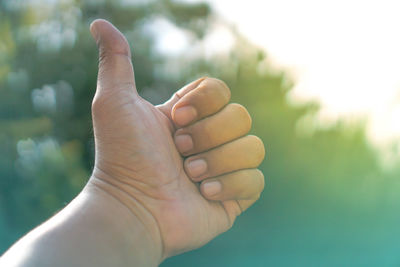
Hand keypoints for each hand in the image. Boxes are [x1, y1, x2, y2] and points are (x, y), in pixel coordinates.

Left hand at [88, 19, 264, 260]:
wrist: (131, 208)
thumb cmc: (121, 157)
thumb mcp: (115, 102)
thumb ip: (115, 61)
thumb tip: (100, 23)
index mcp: (190, 116)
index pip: (222, 90)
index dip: (205, 101)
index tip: (175, 118)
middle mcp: (210, 139)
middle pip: (241, 116)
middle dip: (207, 135)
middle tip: (178, 152)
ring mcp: (225, 167)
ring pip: (254, 147)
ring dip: (218, 161)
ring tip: (189, 176)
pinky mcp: (235, 196)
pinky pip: (256, 180)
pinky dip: (230, 185)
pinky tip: (202, 194)